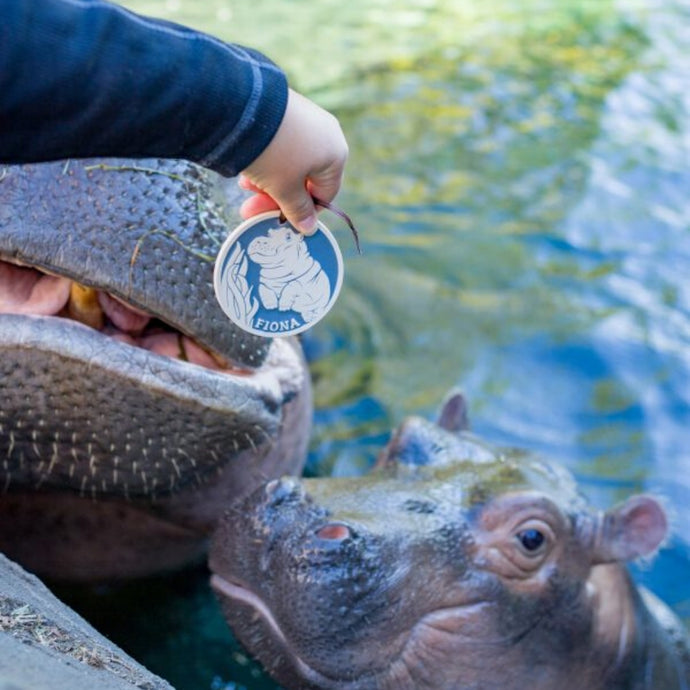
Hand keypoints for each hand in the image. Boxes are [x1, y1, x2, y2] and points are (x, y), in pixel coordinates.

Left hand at [239, 88, 347, 233]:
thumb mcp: (284, 189)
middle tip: (251, 208)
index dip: (302, 211)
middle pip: (305, 179)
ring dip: (269, 180)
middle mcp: (328, 134)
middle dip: (277, 196)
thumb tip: (309, 229)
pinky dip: (267, 159)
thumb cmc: (274, 154)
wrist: (246, 105)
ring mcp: (309, 119)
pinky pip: (282, 143)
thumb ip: (298, 211)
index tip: (279, 218)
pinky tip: (247, 166)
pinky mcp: (288, 108)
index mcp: (336, 155)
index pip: (325, 194)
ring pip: (291, 162)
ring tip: (245, 186)